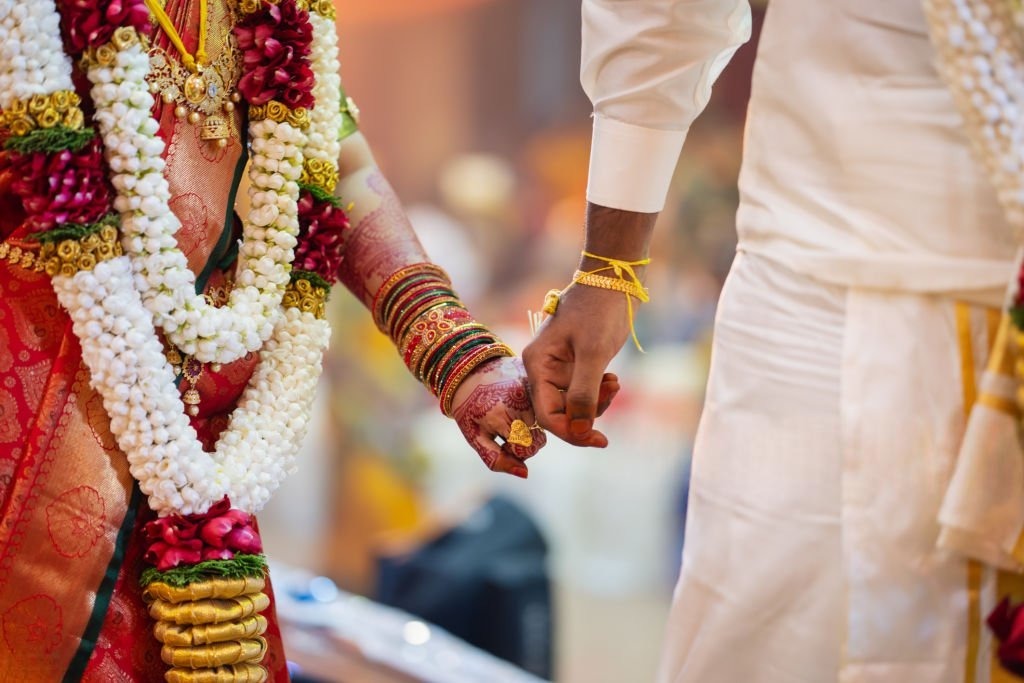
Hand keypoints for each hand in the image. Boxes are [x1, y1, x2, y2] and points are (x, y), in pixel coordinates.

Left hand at [449, 356, 546, 477]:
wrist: (466, 371)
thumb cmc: (468, 409)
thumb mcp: (475, 437)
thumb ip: (496, 459)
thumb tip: (525, 474)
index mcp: (504, 416)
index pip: (526, 450)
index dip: (514, 452)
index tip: (500, 442)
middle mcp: (523, 401)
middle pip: (539, 440)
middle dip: (524, 442)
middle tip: (506, 432)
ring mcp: (532, 388)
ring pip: (544, 425)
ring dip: (530, 428)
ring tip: (511, 418)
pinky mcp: (536, 381)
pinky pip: (545, 407)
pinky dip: (534, 412)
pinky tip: (517, 406)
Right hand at [522, 283, 625, 447]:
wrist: (614, 278)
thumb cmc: (601, 311)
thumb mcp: (594, 354)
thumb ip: (584, 395)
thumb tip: (580, 432)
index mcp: (538, 365)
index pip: (547, 415)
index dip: (572, 432)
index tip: (600, 440)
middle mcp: (543, 368)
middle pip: (559, 412)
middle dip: (586, 415)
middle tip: (612, 395)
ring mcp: (558, 367)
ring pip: (573, 404)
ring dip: (596, 403)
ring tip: (614, 383)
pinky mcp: (574, 364)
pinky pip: (582, 391)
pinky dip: (599, 392)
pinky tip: (613, 379)